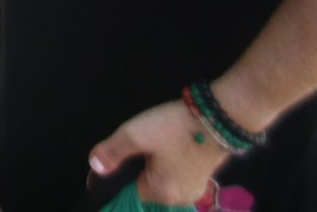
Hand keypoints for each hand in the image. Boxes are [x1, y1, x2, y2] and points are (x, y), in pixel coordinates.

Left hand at [89, 100, 228, 205]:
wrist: (222, 116)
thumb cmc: (178, 127)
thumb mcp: (136, 134)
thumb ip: (112, 152)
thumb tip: (94, 167)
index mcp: (161, 194)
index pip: (127, 188)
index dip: (121, 169)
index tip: (129, 150)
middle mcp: (178, 198)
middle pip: (143, 183)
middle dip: (140, 163)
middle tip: (151, 141)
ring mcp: (193, 189)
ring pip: (159, 176)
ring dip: (154, 160)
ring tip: (164, 140)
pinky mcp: (202, 177)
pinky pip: (174, 171)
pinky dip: (169, 159)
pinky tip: (173, 143)